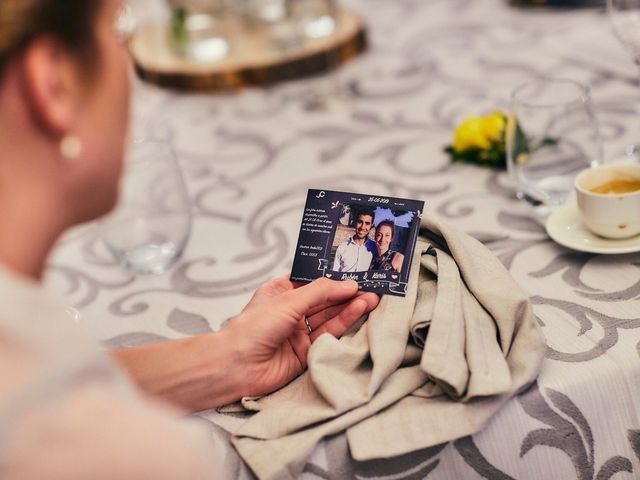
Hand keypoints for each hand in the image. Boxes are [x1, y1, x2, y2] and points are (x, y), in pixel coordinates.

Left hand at [226, 276, 378, 397]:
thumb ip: (321, 292)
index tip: (355, 273)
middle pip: (324, 300)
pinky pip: (330, 335)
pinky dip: (345, 323)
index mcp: (280, 292)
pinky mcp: (307, 352)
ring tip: (372, 298)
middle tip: (371, 286)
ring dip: (350, 307)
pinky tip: (359, 311)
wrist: (237, 366)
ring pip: (330, 317)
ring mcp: (299, 333)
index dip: (333, 278)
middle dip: (347, 293)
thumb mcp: (288, 301)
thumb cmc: (254, 327)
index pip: (312, 281)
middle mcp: (291, 311)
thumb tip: (349, 285)